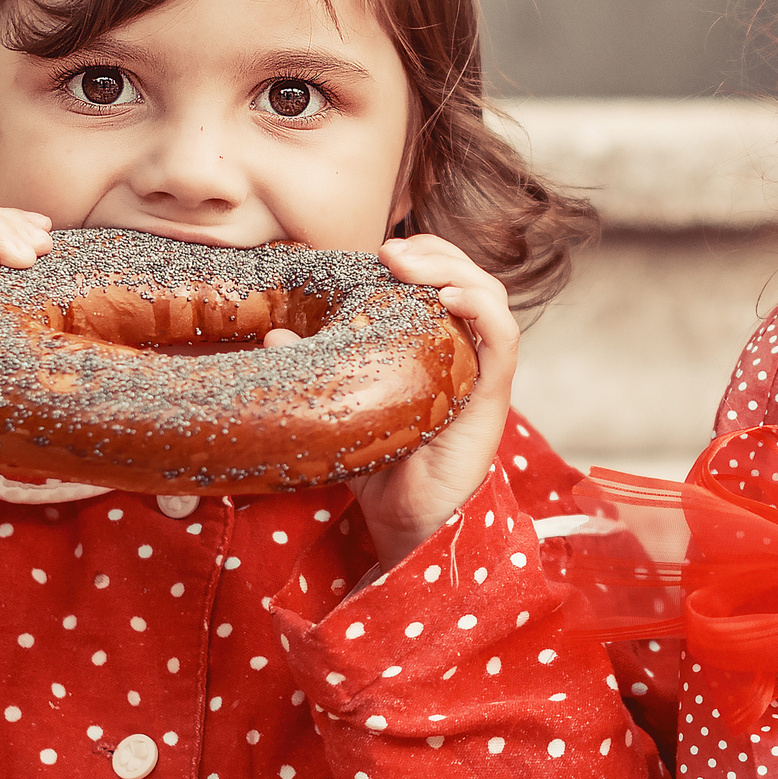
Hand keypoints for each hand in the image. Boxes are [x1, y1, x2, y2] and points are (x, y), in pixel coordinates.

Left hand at [318, 235, 516, 567]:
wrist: (411, 528)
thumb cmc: (382, 473)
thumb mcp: (343, 412)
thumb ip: (317, 375)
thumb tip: (274, 336)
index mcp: (436, 350)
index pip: (443, 282)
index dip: (422, 255)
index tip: (380, 250)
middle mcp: (465, 354)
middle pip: (469, 278)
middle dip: (435, 252)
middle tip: (391, 250)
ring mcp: (481, 373)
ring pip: (491, 297)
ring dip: (456, 269)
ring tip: (412, 264)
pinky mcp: (491, 396)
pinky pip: (503, 339)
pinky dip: (482, 308)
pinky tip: (450, 297)